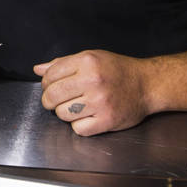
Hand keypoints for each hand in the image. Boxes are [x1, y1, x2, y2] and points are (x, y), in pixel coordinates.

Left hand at [36, 50, 152, 135]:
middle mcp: (93, 81)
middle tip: (54, 100)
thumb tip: (39, 70)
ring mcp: (100, 102)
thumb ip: (63, 63)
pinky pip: (78, 129)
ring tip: (75, 106)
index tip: (49, 86)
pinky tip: (87, 116)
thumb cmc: (118, 70)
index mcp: (87, 62)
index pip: (50, 75)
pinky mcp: (107, 120)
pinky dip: (79, 125)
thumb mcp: (91, 57)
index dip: (45, 83)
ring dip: (65, 112)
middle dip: (49, 100)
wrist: (147, 85)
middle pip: (53, 96)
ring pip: (63, 114)